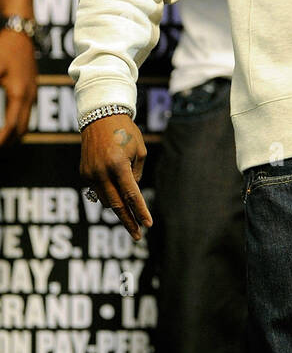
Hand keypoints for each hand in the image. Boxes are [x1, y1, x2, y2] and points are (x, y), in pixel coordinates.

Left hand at [0, 29, 37, 146]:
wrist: (21, 33)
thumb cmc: (5, 48)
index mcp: (20, 94)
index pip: (12, 127)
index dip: (1, 140)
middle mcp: (29, 96)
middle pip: (22, 130)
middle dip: (7, 142)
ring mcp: (31, 93)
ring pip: (25, 124)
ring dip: (12, 135)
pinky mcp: (30, 89)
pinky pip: (25, 114)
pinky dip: (16, 125)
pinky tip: (4, 125)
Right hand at [80, 115, 151, 239]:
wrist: (100, 117)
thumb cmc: (125, 131)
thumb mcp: (139, 150)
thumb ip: (137, 174)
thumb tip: (132, 192)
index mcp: (118, 165)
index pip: (131, 195)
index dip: (140, 211)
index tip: (147, 225)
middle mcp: (102, 172)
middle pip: (116, 205)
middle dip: (128, 221)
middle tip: (137, 235)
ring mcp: (90, 174)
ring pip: (105, 200)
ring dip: (118, 207)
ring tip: (131, 215)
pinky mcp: (83, 173)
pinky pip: (98, 190)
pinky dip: (108, 194)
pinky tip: (116, 193)